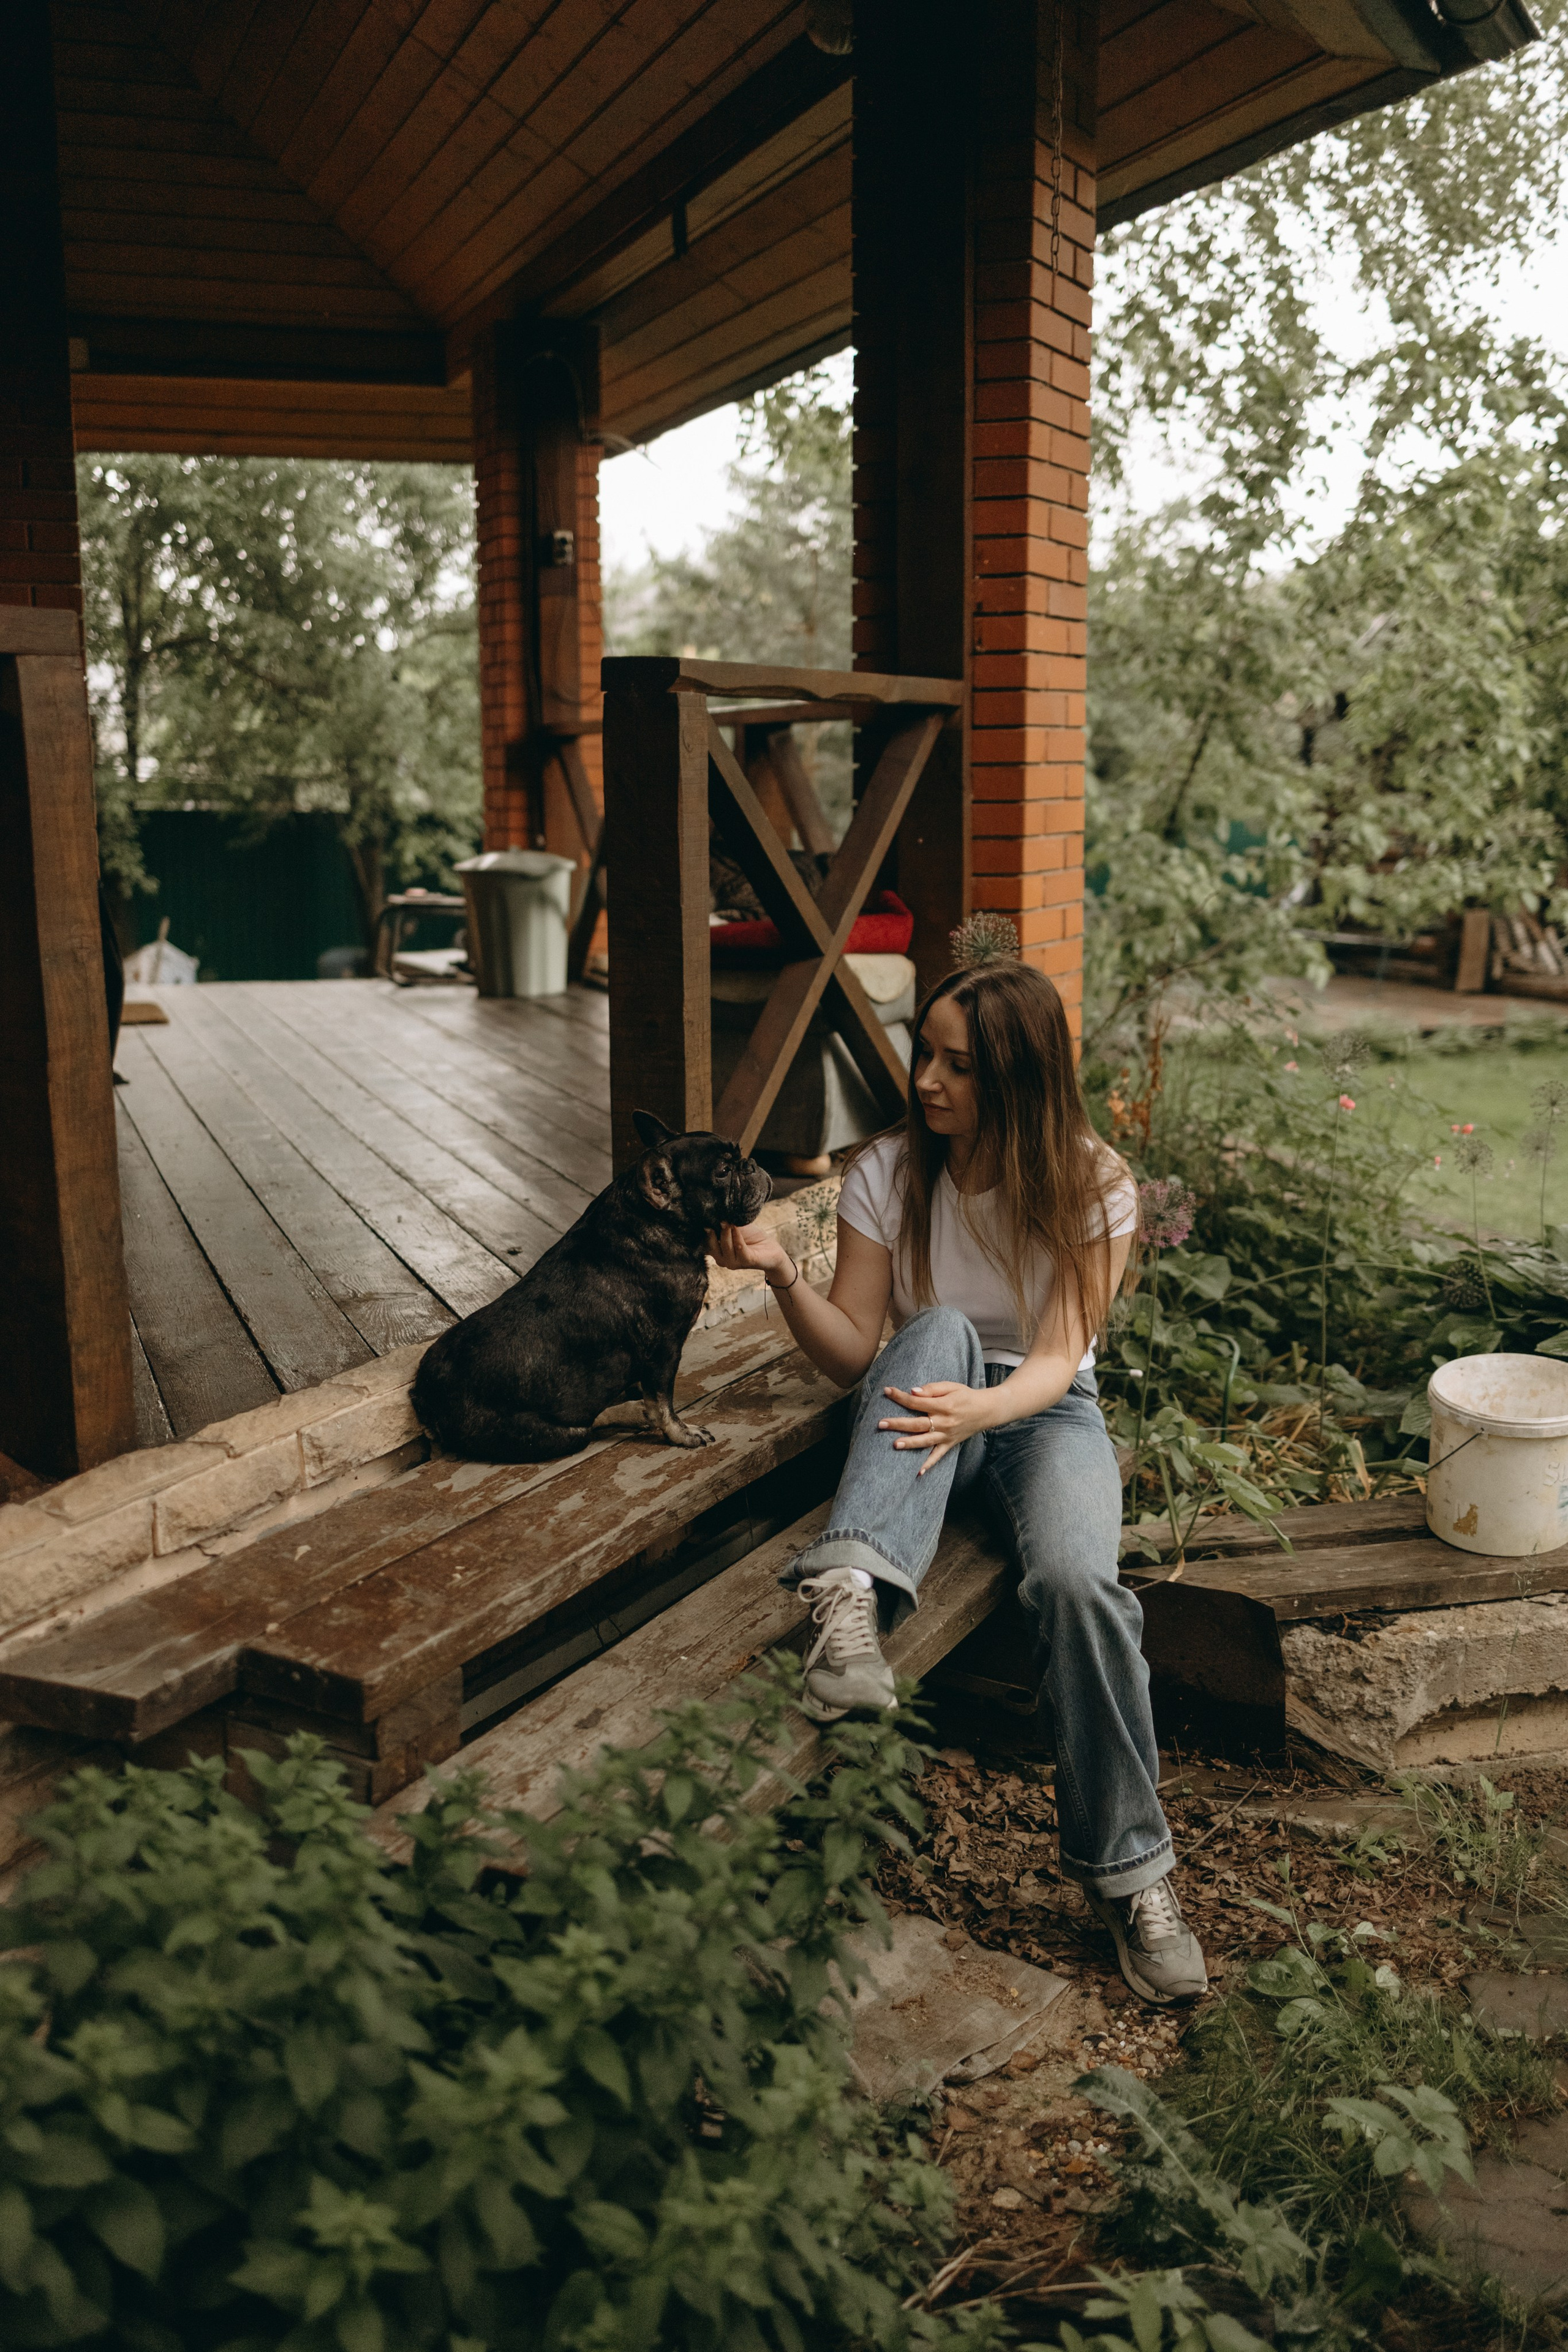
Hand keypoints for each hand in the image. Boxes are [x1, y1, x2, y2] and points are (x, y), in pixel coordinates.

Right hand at [707, 1221, 794, 1285]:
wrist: (771, 1249)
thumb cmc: (751, 1238)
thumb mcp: (734, 1228)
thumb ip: (722, 1223)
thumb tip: (711, 1211)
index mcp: (717, 1251)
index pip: (703, 1244)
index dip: (700, 1232)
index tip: (700, 1218)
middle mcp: (722, 1259)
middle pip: (710, 1246)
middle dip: (712, 1232)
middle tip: (717, 1219)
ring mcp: (733, 1263)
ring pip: (725, 1247)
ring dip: (726, 1232)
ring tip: (728, 1221)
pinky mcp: (746, 1262)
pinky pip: (739, 1248)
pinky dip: (737, 1236)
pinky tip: (737, 1227)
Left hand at [878, 1381, 994, 1473]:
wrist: (986, 1410)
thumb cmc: (966, 1396)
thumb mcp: (951, 1386)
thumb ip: (932, 1389)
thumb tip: (913, 1392)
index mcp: (943, 1405)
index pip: (917, 1402)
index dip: (900, 1396)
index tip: (886, 1391)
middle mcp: (944, 1422)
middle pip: (917, 1424)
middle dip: (898, 1424)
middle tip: (881, 1423)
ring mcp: (947, 1435)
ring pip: (925, 1441)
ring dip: (909, 1443)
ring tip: (894, 1445)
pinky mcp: (950, 1444)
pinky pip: (938, 1456)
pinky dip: (928, 1464)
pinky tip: (918, 1472)